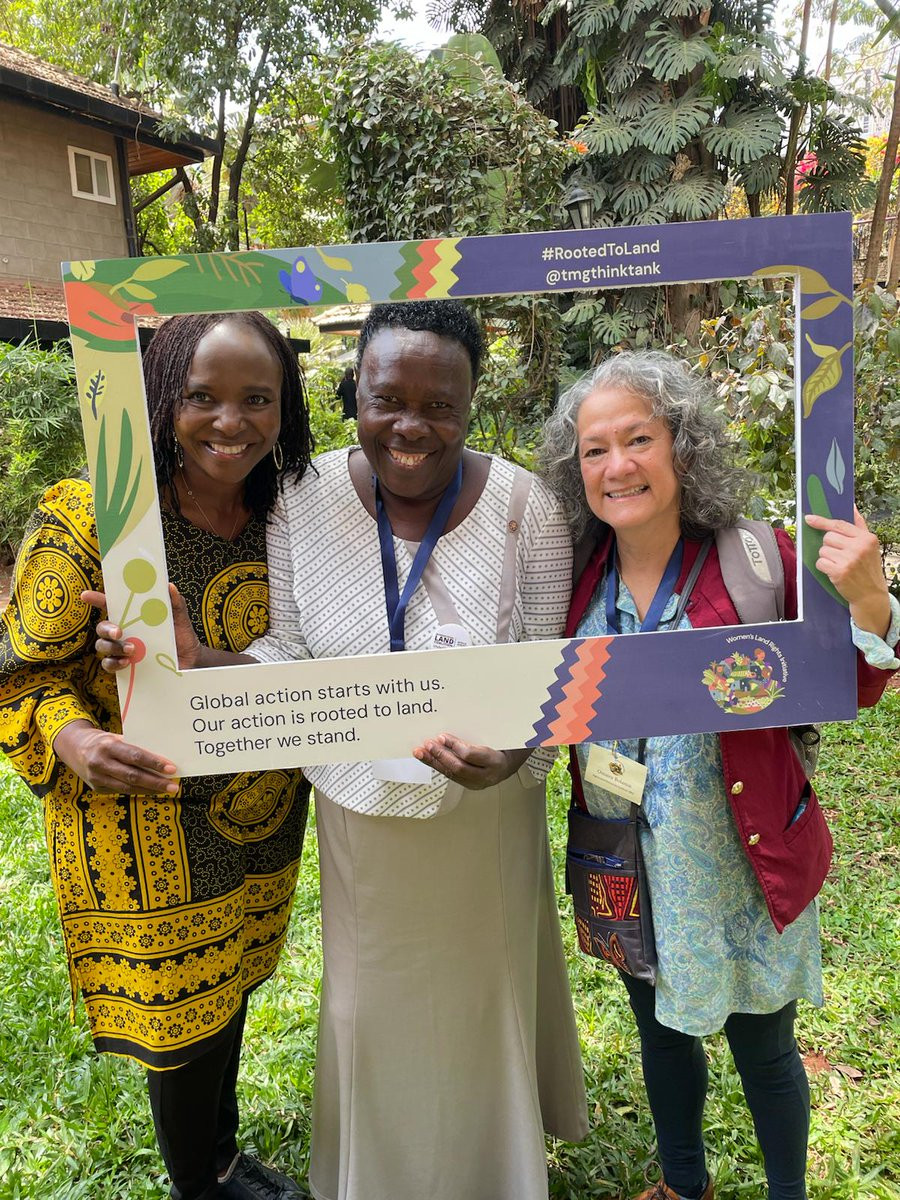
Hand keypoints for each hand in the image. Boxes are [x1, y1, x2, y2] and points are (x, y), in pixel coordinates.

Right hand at [53, 719, 178, 794]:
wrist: (73, 747)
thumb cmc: (102, 741)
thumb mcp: (115, 737)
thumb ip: (133, 746)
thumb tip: (160, 756)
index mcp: (108, 746)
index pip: (135, 756)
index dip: (154, 763)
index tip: (171, 768)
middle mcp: (101, 762)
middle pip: (133, 776)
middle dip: (156, 782)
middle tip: (174, 785)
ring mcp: (97, 777)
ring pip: (128, 788)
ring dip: (150, 790)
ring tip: (166, 789)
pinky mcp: (96, 788)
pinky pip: (121, 791)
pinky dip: (137, 791)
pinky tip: (150, 790)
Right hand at [82, 584, 201, 671]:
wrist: (190, 661)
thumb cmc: (181, 636)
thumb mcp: (180, 618)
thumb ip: (175, 603)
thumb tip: (170, 587)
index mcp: (133, 617)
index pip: (111, 605)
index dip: (97, 599)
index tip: (86, 595)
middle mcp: (124, 632)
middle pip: (101, 627)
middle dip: (106, 628)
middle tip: (119, 632)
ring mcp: (122, 649)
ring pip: (102, 646)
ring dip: (112, 647)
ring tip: (131, 650)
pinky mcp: (124, 665)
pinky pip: (109, 664)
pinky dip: (114, 663)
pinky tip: (126, 663)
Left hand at [413, 734, 529, 790]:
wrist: (511, 763)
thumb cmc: (504, 746)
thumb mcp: (497, 736)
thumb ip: (480, 733)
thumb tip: (456, 726)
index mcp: (496, 761)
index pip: (471, 756)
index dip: (454, 746)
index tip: (442, 736)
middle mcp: (487, 776)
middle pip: (459, 767)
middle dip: (440, 755)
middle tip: (427, 744)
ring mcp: (478, 783)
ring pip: (452, 774)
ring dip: (434, 762)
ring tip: (420, 752)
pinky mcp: (469, 785)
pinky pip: (451, 776)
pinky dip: (438, 766)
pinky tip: (428, 758)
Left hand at [805, 507, 891, 637]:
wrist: (870, 594)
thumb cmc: (867, 567)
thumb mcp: (869, 545)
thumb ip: (859, 526)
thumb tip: (851, 506)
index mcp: (867, 538)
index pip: (839, 525)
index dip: (822, 521)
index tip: (809, 518)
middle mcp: (859, 547)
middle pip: (828, 537)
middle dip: (829, 545)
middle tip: (840, 555)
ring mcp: (849, 560)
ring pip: (822, 550)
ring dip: (827, 557)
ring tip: (839, 564)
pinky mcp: (839, 572)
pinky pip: (820, 562)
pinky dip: (823, 567)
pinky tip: (834, 571)